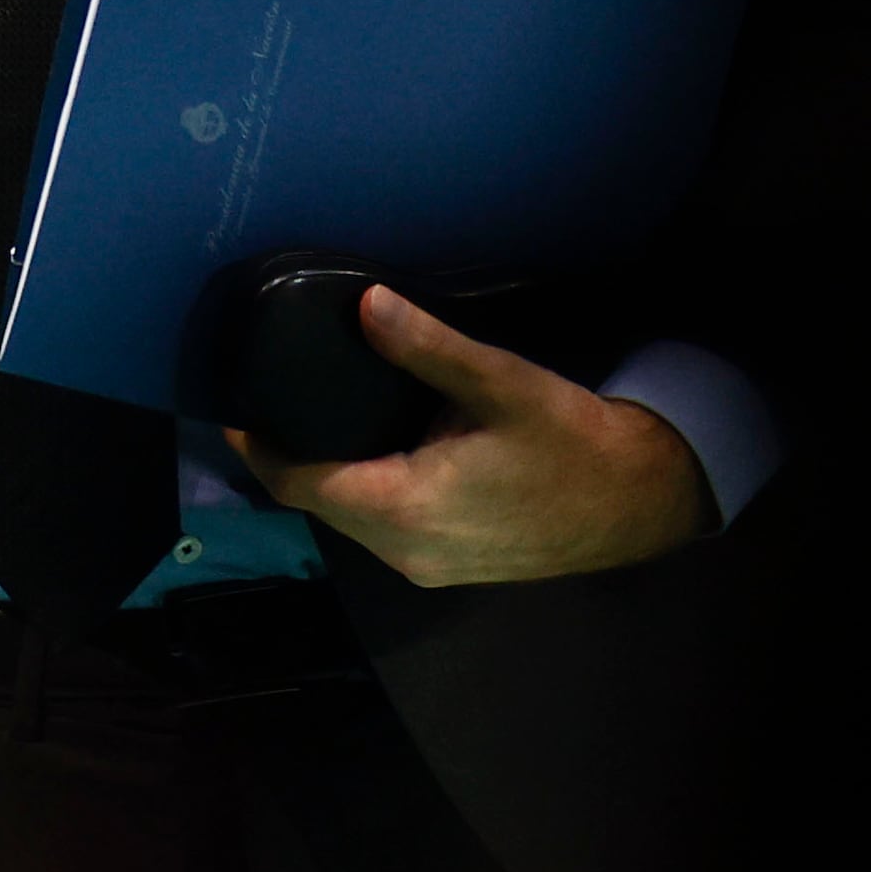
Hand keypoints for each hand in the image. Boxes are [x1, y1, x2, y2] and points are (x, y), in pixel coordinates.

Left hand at [223, 288, 716, 587]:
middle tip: (275, 394)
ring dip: (331, 475)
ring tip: (316, 412)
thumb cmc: (569, 442)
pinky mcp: (449, 567)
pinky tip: (373, 447)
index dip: (259, 448)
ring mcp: (426, 567)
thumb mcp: (499, 384)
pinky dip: (366, 491)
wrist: (637, 501)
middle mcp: (403, 552)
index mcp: (403, 509)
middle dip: (291, 456)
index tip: (234, 407)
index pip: (300, 483)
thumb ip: (427, 348)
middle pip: (320, 504)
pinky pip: (383, 528)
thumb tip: (367, 305)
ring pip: (352, 518)